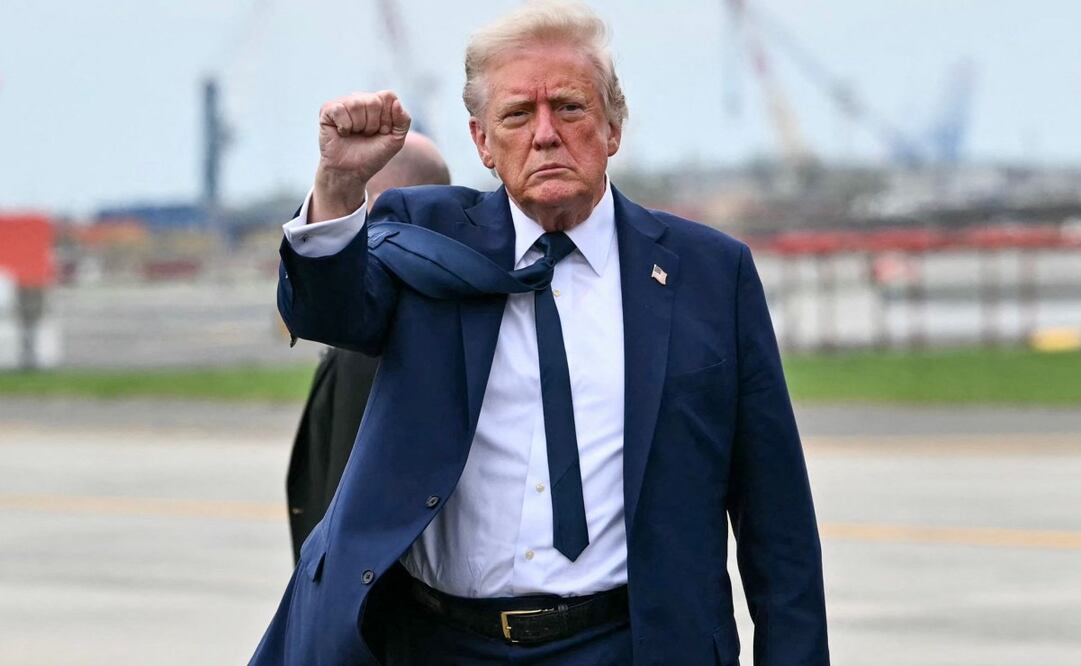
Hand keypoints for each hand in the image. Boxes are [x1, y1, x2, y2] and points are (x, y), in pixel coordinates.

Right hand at [310, 90, 411, 222]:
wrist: (351, 172)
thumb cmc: (372, 155)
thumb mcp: (395, 140)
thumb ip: (403, 120)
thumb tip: (396, 102)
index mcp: (378, 102)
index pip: (388, 96)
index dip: (387, 118)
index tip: (382, 132)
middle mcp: (360, 98)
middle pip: (373, 101)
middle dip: (373, 124)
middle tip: (367, 135)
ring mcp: (344, 102)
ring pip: (356, 104)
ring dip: (358, 126)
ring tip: (355, 134)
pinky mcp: (328, 110)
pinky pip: (340, 110)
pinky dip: (344, 127)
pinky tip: (342, 133)